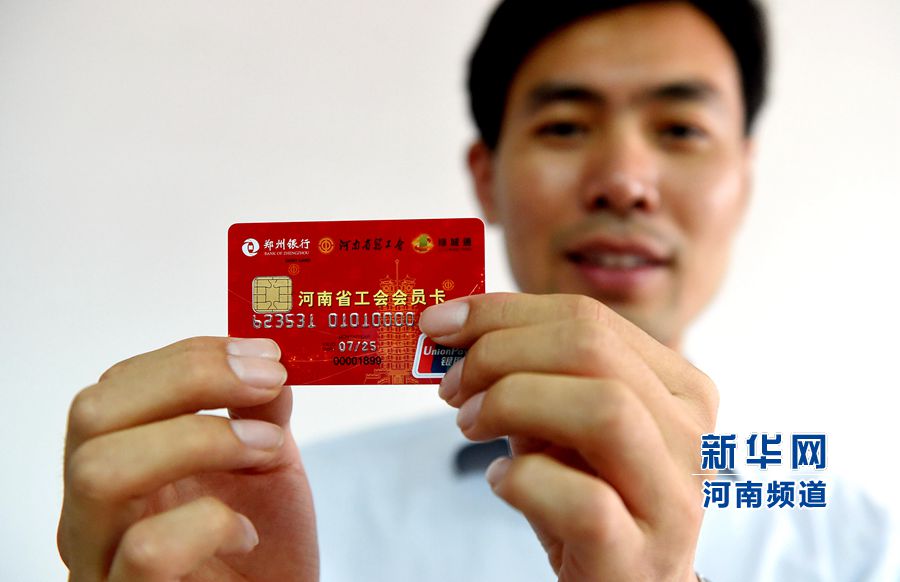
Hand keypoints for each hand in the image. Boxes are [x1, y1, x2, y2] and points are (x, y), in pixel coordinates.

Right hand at [57, 337, 317, 580]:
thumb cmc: (264, 551)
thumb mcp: (266, 465)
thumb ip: (260, 413)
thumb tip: (266, 363)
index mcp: (122, 462)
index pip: (119, 386)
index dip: (192, 357)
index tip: (264, 355)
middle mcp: (94, 509)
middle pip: (93, 415)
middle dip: (188, 380)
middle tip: (267, 382)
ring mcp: (100, 557)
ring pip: (100, 472)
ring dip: (198, 439)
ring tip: (264, 449)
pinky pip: (145, 550)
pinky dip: (207, 523)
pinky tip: (246, 531)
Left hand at [420, 293, 716, 581]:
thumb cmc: (589, 498)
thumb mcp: (561, 424)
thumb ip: (527, 374)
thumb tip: (454, 328)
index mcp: (677, 386)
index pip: (588, 318)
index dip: (502, 312)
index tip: (440, 323)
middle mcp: (690, 434)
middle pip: (592, 349)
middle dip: (500, 353)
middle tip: (453, 385)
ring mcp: (673, 498)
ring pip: (603, 409)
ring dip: (513, 403)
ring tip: (471, 426)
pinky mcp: (640, 557)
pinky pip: (583, 501)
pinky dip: (524, 480)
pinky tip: (502, 482)